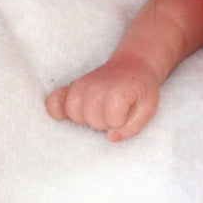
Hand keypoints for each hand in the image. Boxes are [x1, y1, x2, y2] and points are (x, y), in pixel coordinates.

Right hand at [45, 54, 160, 141]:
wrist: (133, 65)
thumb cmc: (141, 89)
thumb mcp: (148, 108)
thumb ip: (133, 126)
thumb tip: (112, 137)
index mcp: (116, 92)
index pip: (112, 122)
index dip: (122, 122)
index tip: (128, 112)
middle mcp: (95, 87)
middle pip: (91, 120)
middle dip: (104, 122)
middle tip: (114, 112)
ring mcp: (81, 85)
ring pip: (73, 113)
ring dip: (85, 118)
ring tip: (98, 112)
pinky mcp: (72, 86)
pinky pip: (54, 101)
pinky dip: (56, 109)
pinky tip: (63, 115)